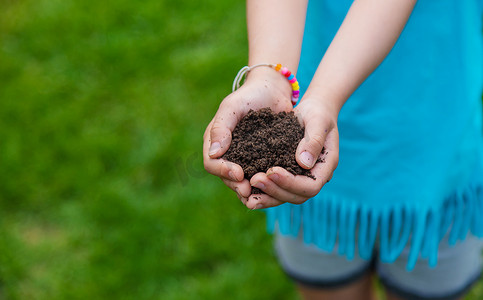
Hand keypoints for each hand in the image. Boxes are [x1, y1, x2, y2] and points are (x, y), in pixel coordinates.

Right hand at [203, 67, 292, 205]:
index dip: (222, 171)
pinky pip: (258, 176)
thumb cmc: (250, 95)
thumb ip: (221, 127)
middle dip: (236, 185)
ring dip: (250, 189)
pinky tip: (274, 188)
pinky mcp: (260, 160)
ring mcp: (243, 158)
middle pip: (225, 177)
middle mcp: (226, 153)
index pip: (211, 163)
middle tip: (250, 190)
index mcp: (214, 141)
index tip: (239, 174)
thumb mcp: (233, 106)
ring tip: (261, 194)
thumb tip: (213, 153)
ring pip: (242, 181)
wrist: (273, 91)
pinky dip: (264, 184)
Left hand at [245, 97, 338, 208]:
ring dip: (266, 196)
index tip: (272, 170)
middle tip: (254, 179)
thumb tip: (303, 163)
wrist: (312, 111)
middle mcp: (314, 177)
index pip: (311, 186)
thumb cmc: (317, 113)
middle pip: (297, 196)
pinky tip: (247, 188)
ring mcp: (301, 178)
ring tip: (246, 190)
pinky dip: (263, 192)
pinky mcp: (288, 175)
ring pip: (285, 196)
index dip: (291, 182)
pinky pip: (277, 189)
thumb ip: (313, 141)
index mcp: (325, 167)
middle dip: (275, 190)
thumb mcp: (318, 121)